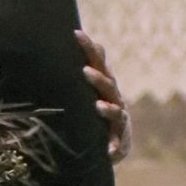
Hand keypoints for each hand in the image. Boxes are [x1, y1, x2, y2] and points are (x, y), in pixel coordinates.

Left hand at [79, 30, 131, 160]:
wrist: (113, 144)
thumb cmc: (95, 111)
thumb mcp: (86, 89)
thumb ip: (79, 69)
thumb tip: (64, 38)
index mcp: (104, 85)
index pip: (97, 63)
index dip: (89, 49)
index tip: (76, 34)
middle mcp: (113, 99)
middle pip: (108, 84)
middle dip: (97, 78)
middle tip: (84, 71)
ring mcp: (118, 120)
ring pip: (115, 112)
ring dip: (107, 109)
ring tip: (98, 106)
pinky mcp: (120, 142)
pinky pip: (118, 144)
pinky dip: (114, 146)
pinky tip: (109, 151)